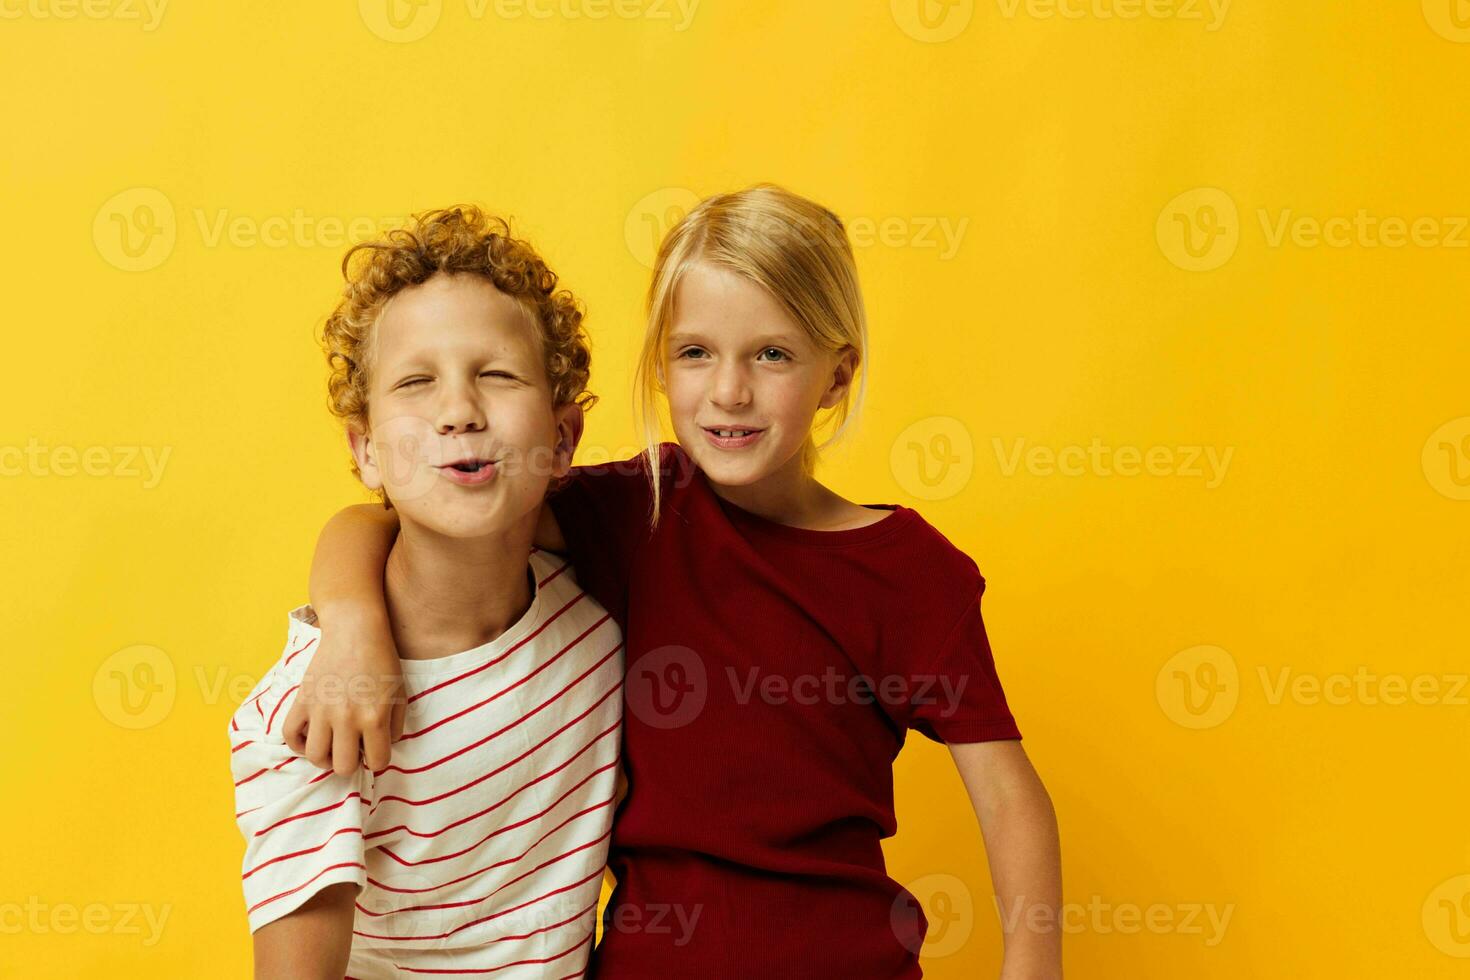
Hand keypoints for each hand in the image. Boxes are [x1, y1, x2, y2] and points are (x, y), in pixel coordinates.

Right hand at [282, 609, 405, 774]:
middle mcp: (346, 718)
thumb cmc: (382, 661)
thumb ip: (394, 726)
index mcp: (374, 717)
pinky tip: (312, 737)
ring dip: (326, 757)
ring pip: (315, 757)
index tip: (375, 750)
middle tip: (354, 750)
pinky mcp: (302, 700)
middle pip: (343, 767)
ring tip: (333, 746)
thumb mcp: (400, 694)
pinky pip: (290, 735)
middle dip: (351, 763)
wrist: (355, 630)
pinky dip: (299, 743)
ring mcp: (321, 710)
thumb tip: (381, 748)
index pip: (377, 762)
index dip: (378, 760)